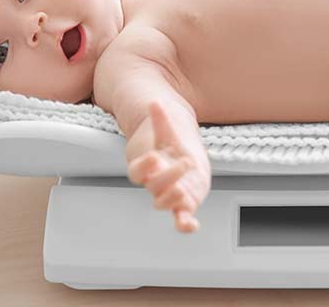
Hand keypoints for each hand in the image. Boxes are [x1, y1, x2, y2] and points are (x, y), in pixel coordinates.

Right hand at [127, 101, 210, 232]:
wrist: (185, 156)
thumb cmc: (171, 146)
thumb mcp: (167, 131)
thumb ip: (160, 119)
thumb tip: (155, 102)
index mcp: (146, 167)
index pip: (137, 171)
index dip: (144, 166)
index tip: (155, 156)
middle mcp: (155, 184)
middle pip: (153, 187)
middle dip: (168, 177)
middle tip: (185, 163)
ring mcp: (170, 195)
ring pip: (163, 204)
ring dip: (173, 200)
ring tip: (184, 191)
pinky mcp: (185, 204)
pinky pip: (181, 219)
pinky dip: (184, 224)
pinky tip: (191, 225)